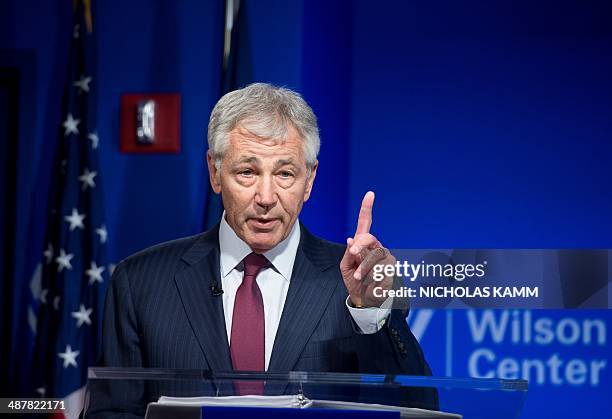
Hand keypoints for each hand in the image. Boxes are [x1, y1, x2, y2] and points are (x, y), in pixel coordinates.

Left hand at [340, 191, 395, 307]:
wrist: (365, 299)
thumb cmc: (354, 281)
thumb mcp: (346, 267)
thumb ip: (349, 254)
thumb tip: (351, 239)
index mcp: (363, 243)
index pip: (365, 223)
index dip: (367, 208)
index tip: (370, 194)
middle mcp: (376, 246)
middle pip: (370, 238)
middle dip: (361, 245)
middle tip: (353, 253)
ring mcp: (385, 256)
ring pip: (375, 256)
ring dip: (364, 268)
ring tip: (358, 277)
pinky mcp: (392, 269)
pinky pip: (382, 268)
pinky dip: (372, 276)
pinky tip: (369, 283)